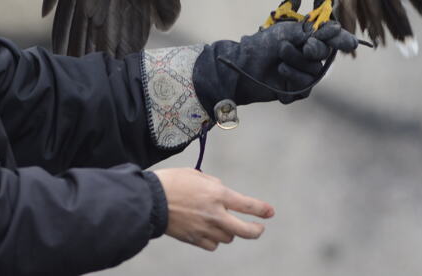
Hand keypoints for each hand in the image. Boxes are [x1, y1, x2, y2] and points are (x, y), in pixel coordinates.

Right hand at [154, 168, 273, 250]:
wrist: (151, 200)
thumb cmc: (172, 182)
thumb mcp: (197, 175)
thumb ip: (214, 184)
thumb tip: (222, 192)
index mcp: (218, 194)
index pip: (247, 205)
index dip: (261, 209)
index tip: (270, 213)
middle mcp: (215, 214)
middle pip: (244, 230)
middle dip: (255, 231)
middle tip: (259, 229)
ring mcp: (205, 229)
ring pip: (228, 238)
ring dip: (229, 232)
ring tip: (222, 224)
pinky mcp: (194, 239)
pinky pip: (213, 245)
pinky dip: (214, 240)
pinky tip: (209, 232)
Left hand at [193, 21, 358, 109]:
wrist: (242, 64)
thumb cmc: (264, 44)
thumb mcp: (290, 32)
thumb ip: (316, 33)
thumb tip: (339, 30)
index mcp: (310, 39)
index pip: (333, 40)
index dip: (342, 41)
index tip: (349, 44)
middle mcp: (310, 58)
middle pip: (324, 55)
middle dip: (312, 50)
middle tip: (302, 46)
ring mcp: (304, 76)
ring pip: (314, 72)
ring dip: (296, 63)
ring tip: (279, 60)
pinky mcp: (296, 92)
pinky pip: (304, 87)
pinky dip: (291, 79)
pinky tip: (278, 74)